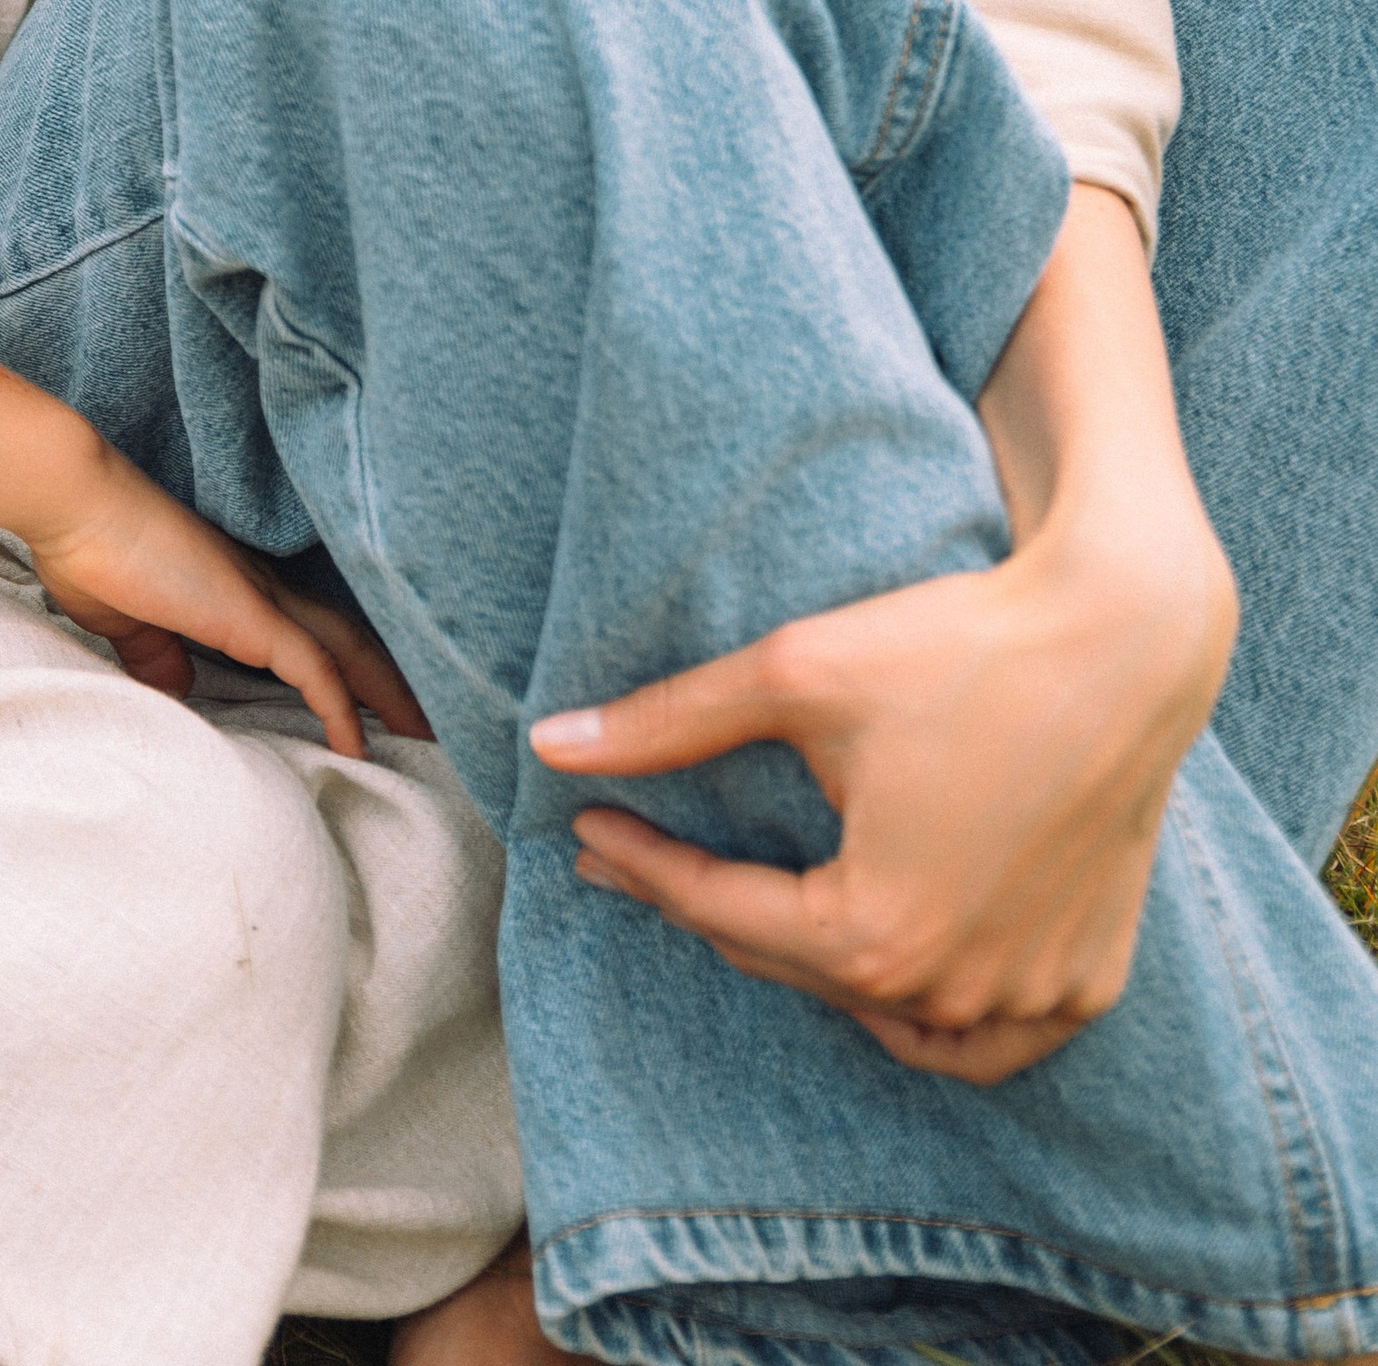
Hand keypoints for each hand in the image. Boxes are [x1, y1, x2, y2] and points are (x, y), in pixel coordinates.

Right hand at [26, 446, 430, 761]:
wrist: (77, 502)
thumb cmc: (90, 551)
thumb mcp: (128, 620)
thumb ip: (158, 651)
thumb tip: (177, 683)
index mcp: (235, 589)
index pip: (309, 632)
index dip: (346, 669)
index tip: (373, 708)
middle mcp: (261, 588)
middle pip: (349, 637)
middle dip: (390, 683)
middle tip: (429, 725)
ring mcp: (260, 597)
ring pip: (348, 650)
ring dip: (387, 696)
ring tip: (423, 738)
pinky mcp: (249, 612)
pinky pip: (314, 668)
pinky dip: (341, 709)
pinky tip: (359, 748)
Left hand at [529, 511, 1235, 1083]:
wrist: (1123, 634)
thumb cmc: (957, 645)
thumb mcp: (795, 674)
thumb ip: (667, 723)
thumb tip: (546, 746)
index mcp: (874, 933)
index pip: (721, 913)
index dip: (642, 864)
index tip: (586, 827)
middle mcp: (955, 991)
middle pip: (798, 966)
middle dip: (711, 908)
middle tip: (642, 854)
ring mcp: (1033, 997)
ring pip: (891, 1022)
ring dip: (818, 975)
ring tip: (756, 913)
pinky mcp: (1090, 978)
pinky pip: (988, 1036)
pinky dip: (933, 1018)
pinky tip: (889, 972)